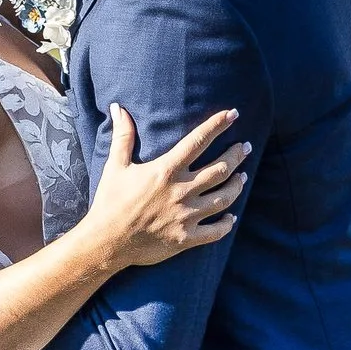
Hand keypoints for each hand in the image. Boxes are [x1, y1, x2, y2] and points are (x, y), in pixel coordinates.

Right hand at [85, 104, 248, 272]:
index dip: (218, 125)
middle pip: (220, 169)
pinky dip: (227, 224)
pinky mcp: (186, 238)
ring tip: (243, 177)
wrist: (106, 241)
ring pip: (224, 198)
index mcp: (166, 171)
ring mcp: (186, 216)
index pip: (198, 141)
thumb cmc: (109, 202)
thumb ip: (123, 136)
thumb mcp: (115, 166)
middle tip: (244, 148)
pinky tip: (231, 217)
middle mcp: (181, 191)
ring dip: (236, 185)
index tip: (233, 114)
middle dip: (236, 155)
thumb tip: (118, 108)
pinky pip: (216, 231)